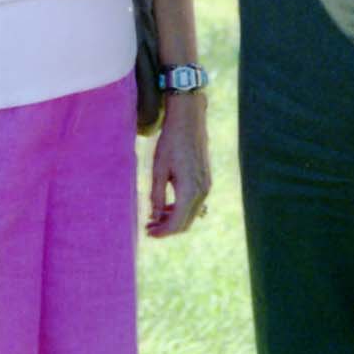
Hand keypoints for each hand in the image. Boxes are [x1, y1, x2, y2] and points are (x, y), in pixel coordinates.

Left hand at [146, 93, 209, 236]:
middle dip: (167, 229)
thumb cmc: (171, 143)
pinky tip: (167, 205)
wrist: (189, 121)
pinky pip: (195, 204)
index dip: (161, 232)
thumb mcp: (158, 170)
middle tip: (148, 226)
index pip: (176, 223)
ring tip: (154, 216)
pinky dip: (181, 209)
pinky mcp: (206, 181)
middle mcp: (202, 192)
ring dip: (174, 219)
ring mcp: (206, 186)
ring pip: (191, 214)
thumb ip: (157, 196)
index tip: (147, 232)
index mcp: (189, 191)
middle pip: (185, 223)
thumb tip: (154, 217)